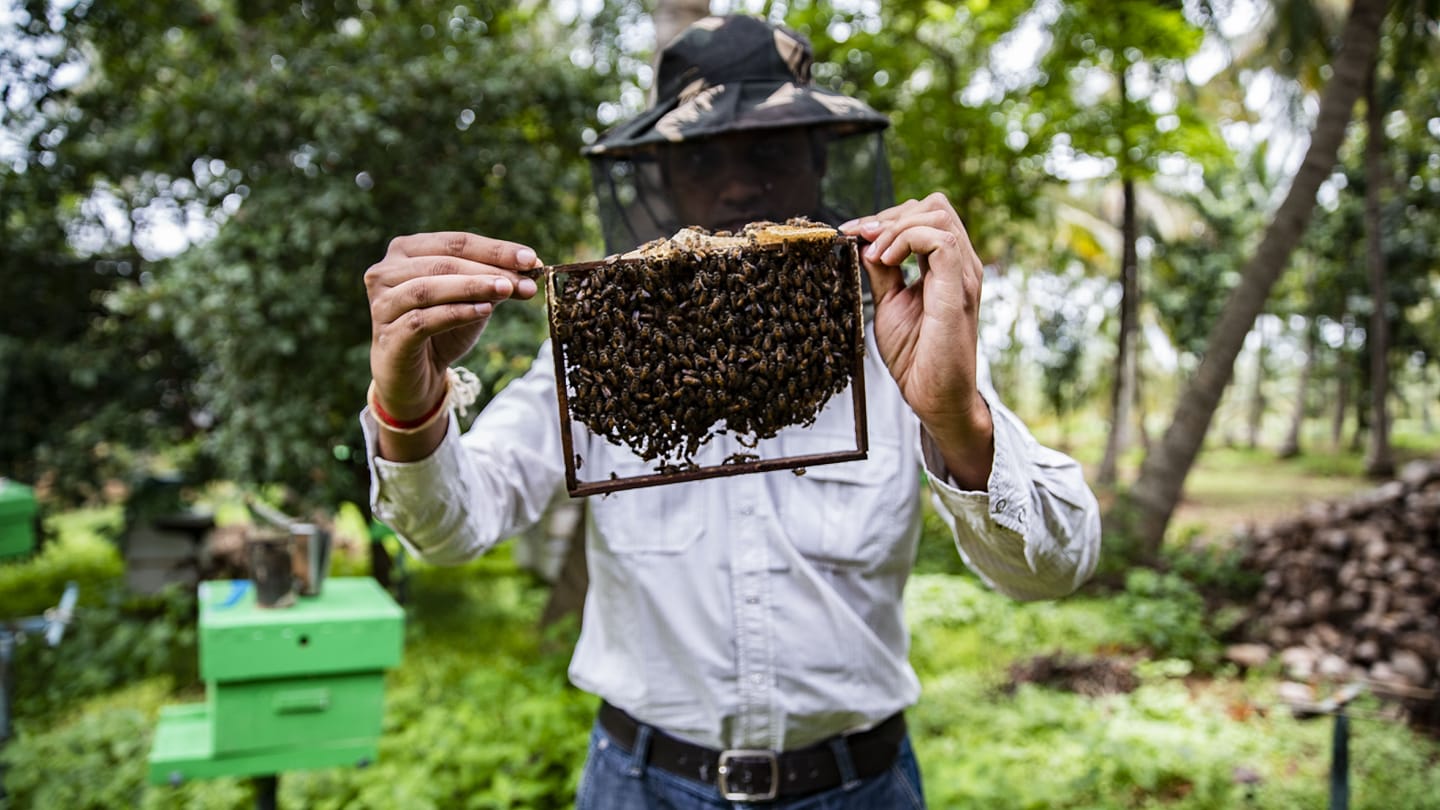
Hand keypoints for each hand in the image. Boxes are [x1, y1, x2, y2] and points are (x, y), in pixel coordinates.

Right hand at [364, 232, 540, 455]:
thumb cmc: (441, 330)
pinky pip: (422, 320)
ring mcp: (382, 305)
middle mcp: (386, 272)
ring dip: (471, 287)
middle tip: (524, 281)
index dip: (495, 249)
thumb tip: (531, 267)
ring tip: (506, 290)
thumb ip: (494, 282)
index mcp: (406, 251)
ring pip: (427, 288)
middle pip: (442, 262)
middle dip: (488, 269)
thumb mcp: (472, 300)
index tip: (530, 259)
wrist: (416, 377)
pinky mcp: (387, 337)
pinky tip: (484, 311)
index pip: (455, 242)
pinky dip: (455, 313)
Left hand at [841, 193, 992, 486]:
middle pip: (934, 205)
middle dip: (890, 215)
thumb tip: (864, 241)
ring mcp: (964, 275)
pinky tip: (886, 261)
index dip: (887, 217)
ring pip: (937, 215)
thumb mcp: (889, 303)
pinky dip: (905, 240)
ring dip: (895, 226)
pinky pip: (940, 240)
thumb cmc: (916, 357)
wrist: (934, 397)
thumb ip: (882, 270)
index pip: (925, 215)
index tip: (853, 234)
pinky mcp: (959, 290)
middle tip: (863, 240)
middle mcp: (961, 265)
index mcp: (947, 267)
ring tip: (874, 255)